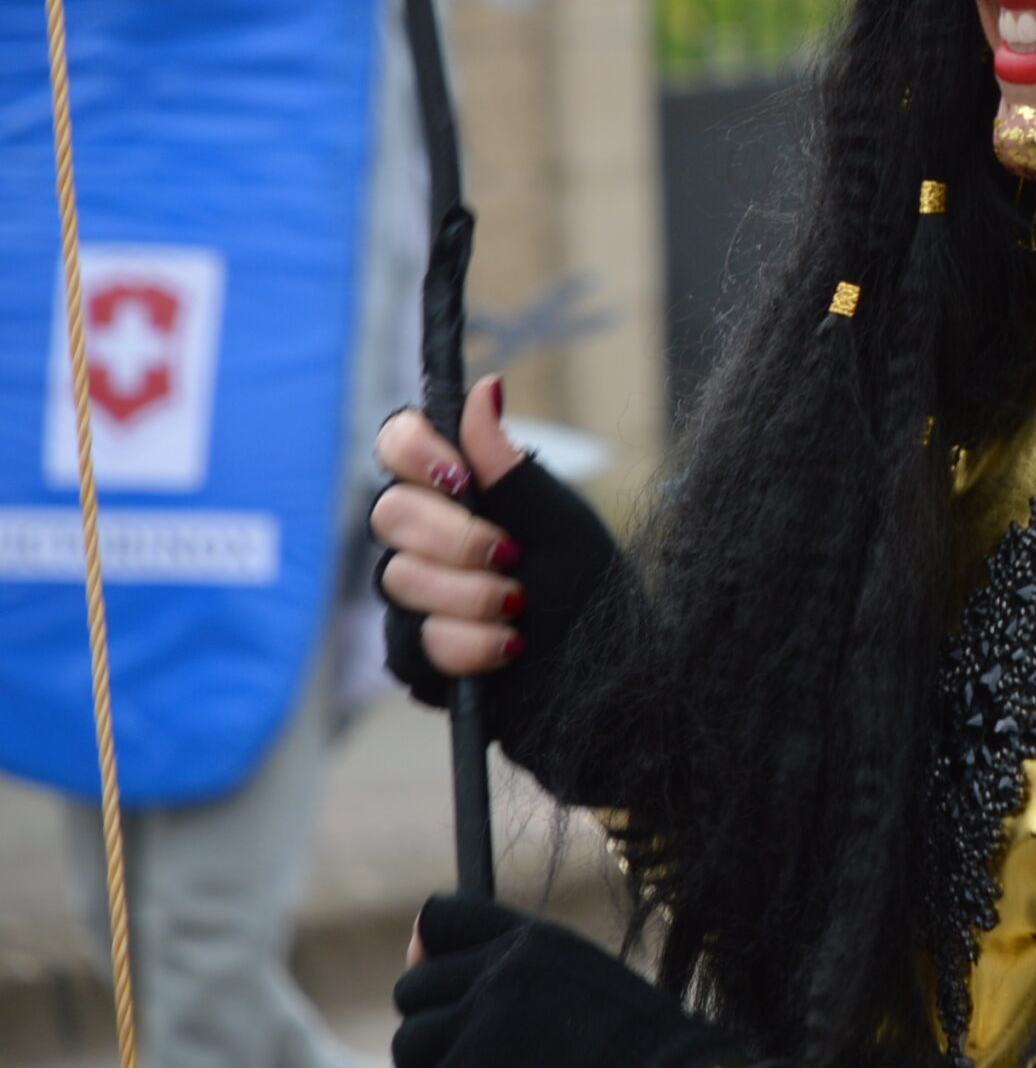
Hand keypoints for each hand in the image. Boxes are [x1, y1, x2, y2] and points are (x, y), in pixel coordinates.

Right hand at [372, 378, 626, 747]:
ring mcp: (418, 599)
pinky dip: (469, 646)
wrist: (610, 685)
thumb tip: (487, 385)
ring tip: (521, 609)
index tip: (460, 477)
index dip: (414, 452)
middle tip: (512, 558)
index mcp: (466, 493)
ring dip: (472, 597)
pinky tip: (509, 650)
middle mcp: (432, 539)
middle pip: (389, 512)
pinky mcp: (417, 657)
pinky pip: (410, 642)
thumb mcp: (561, 523)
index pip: (399, 444)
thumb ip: (509, 465)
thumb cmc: (595, 596)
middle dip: (455, 539)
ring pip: (396, 579)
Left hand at [394, 893, 741, 1067]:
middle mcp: (503, 975)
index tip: (460, 989)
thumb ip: (499, 961)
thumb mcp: (572, 981)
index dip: (440, 954)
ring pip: (411, 1044)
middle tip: (491, 1049)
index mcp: (533, 942)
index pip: (439, 918)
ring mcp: (483, 1031)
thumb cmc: (624, 1045)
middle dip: (437, 1022)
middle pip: (413, 987)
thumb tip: (411, 947)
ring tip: (504, 1066)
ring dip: (441, 1063)